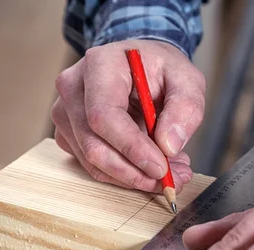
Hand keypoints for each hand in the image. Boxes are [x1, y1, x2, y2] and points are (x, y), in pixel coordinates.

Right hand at [51, 39, 205, 192]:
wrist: (142, 67)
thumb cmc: (162, 69)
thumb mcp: (187, 80)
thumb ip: (185, 108)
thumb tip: (169, 146)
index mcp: (100, 65)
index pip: (104, 116)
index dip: (132, 148)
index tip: (161, 168)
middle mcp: (73, 87)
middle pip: (94, 145)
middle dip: (134, 171)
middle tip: (171, 179)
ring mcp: (65, 112)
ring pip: (92, 162)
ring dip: (133, 177)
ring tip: (170, 172)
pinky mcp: (68, 133)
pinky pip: (93, 166)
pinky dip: (124, 175)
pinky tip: (150, 166)